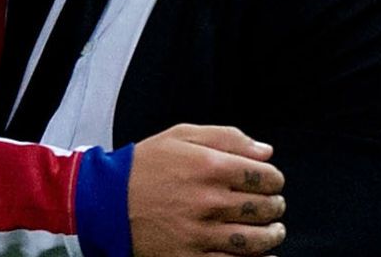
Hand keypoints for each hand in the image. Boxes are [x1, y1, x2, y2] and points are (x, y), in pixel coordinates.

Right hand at [128, 124, 285, 255]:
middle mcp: (208, 201)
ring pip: (256, 240)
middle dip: (274, 205)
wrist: (106, 201)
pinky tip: (264, 255)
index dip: (275, 180)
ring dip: (272, 235)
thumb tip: (266, 152)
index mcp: (209, 167)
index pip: (265, 177)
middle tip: (273, 205)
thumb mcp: (181, 136)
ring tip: (273, 230)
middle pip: (264, 208)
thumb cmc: (145, 166)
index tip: (271, 182)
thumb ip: (227, 138)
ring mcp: (201, 233)